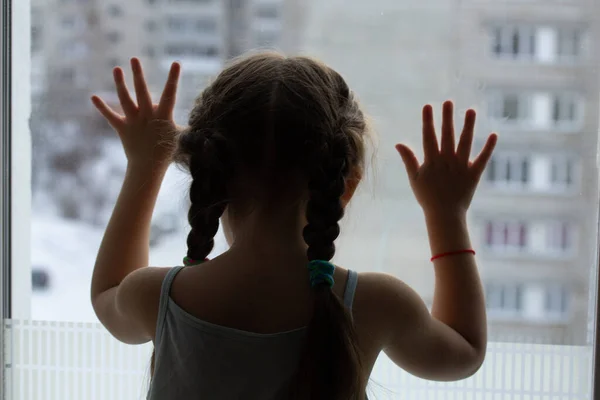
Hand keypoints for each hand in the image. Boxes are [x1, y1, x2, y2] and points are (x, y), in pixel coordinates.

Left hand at [91, 58, 180, 167]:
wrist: (149, 168)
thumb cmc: (169, 151)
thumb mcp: (181, 136)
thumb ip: (188, 125)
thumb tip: (202, 119)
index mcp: (163, 116)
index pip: (170, 94)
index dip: (173, 78)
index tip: (175, 63)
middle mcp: (147, 116)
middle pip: (142, 92)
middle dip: (138, 75)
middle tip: (134, 58)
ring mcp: (133, 121)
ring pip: (125, 99)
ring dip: (120, 84)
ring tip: (116, 68)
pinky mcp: (122, 128)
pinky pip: (110, 117)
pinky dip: (102, 107)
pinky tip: (93, 96)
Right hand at [395, 101, 496, 217]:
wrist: (444, 215)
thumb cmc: (427, 197)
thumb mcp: (414, 178)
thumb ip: (408, 159)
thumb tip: (398, 143)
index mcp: (432, 161)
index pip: (429, 136)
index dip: (428, 121)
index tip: (428, 106)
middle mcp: (447, 161)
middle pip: (447, 135)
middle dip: (447, 117)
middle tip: (449, 102)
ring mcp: (461, 166)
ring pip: (466, 142)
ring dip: (468, 126)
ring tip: (470, 110)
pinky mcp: (474, 174)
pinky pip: (483, 158)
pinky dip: (489, 147)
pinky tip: (494, 134)